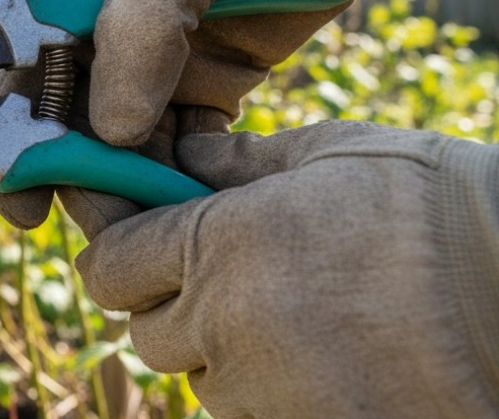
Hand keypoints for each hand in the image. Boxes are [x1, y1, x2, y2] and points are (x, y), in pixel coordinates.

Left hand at [68, 122, 498, 417]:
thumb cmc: (438, 209)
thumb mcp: (334, 153)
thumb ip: (238, 158)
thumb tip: (183, 155)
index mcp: (220, 243)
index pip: (108, 264)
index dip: (117, 249)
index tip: (136, 237)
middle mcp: (226, 324)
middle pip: (144, 328)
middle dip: (168, 300)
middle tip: (223, 271)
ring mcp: (265, 391)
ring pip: (199, 377)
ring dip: (219, 347)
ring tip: (292, 309)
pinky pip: (250, 411)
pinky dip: (266, 386)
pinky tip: (322, 351)